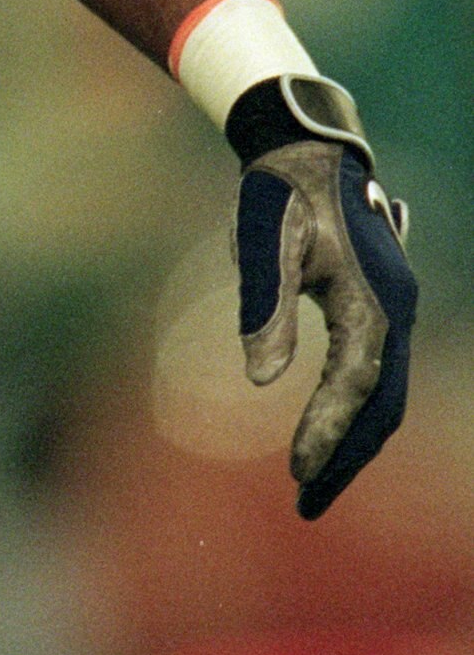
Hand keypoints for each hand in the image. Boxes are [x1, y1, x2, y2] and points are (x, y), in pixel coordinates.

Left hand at [238, 135, 415, 517]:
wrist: (305, 148)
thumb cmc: (279, 190)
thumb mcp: (263, 240)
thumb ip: (264, 306)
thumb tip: (259, 379)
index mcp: (372, 299)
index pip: (355, 384)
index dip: (327, 431)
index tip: (296, 474)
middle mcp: (395, 310)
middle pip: (381, 404)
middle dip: (347, 457)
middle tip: (306, 506)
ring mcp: (393, 309)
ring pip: (385, 395)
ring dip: (353, 442)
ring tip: (312, 486)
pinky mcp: (379, 307)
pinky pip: (377, 375)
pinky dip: (356, 413)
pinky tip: (328, 436)